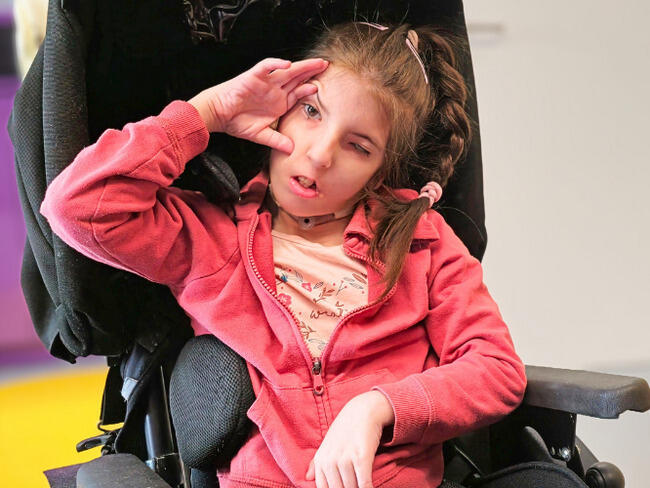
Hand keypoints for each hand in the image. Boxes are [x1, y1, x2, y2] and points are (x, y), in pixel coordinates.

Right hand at [187, 57, 328, 152]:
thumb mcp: (261, 135)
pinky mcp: (253, 76)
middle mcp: (274, 90)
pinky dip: (276, 64)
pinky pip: (266, 66)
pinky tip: (287, 64)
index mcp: (278, 102)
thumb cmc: (237, 122)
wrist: (218, 115)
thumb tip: (292, 150)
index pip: (298, 93)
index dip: (310, 90)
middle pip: (297, 78)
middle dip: (312, 72)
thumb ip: (277, 141)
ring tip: (316, 63)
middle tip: (327, 66)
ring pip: (286, 70)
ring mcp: (265, 82)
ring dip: (301, 66)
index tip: (326, 89)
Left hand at [306, 391, 394, 487]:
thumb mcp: (327, 444)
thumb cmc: (345, 429)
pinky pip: (364, 484)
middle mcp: (330, 461)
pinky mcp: (361, 458)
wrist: (362, 411)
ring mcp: (345, 459)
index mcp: (321, 460)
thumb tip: (307, 477)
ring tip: (361, 483)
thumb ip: (316, 462)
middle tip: (353, 484)